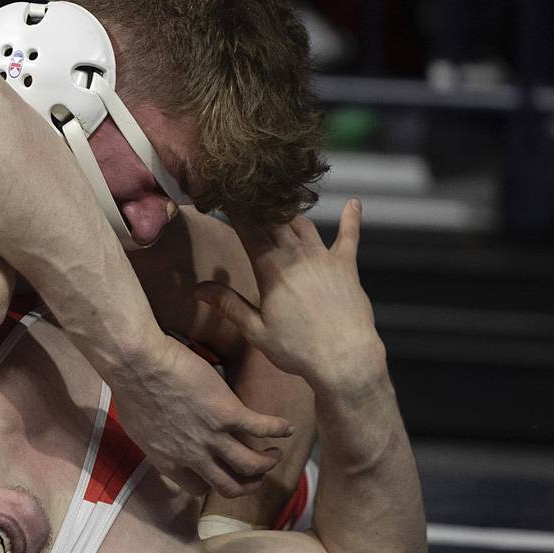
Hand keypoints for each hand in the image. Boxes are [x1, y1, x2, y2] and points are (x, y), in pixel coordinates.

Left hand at [117, 335, 292, 497]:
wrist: (137, 364)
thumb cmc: (130, 387)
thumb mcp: (139, 426)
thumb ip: (157, 439)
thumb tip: (165, 438)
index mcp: (168, 461)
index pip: (197, 488)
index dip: (212, 484)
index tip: (221, 473)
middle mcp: (192, 456)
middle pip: (228, 487)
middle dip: (247, 484)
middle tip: (257, 474)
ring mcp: (211, 437)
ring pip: (250, 466)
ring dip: (267, 463)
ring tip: (274, 453)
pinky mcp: (227, 414)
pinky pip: (261, 429)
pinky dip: (278, 430)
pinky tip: (287, 427)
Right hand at [194, 199, 384, 391]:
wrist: (345, 358)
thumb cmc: (298, 348)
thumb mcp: (256, 330)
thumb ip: (228, 304)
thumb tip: (199, 289)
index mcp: (271, 268)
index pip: (248, 230)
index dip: (236, 212)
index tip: (226, 197)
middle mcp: (297, 255)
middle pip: (274, 221)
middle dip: (259, 205)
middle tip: (249, 193)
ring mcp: (324, 257)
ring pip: (303, 224)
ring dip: (290, 212)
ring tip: (279, 202)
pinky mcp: (346, 266)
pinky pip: (349, 236)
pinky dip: (352, 219)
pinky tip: (354, 203)